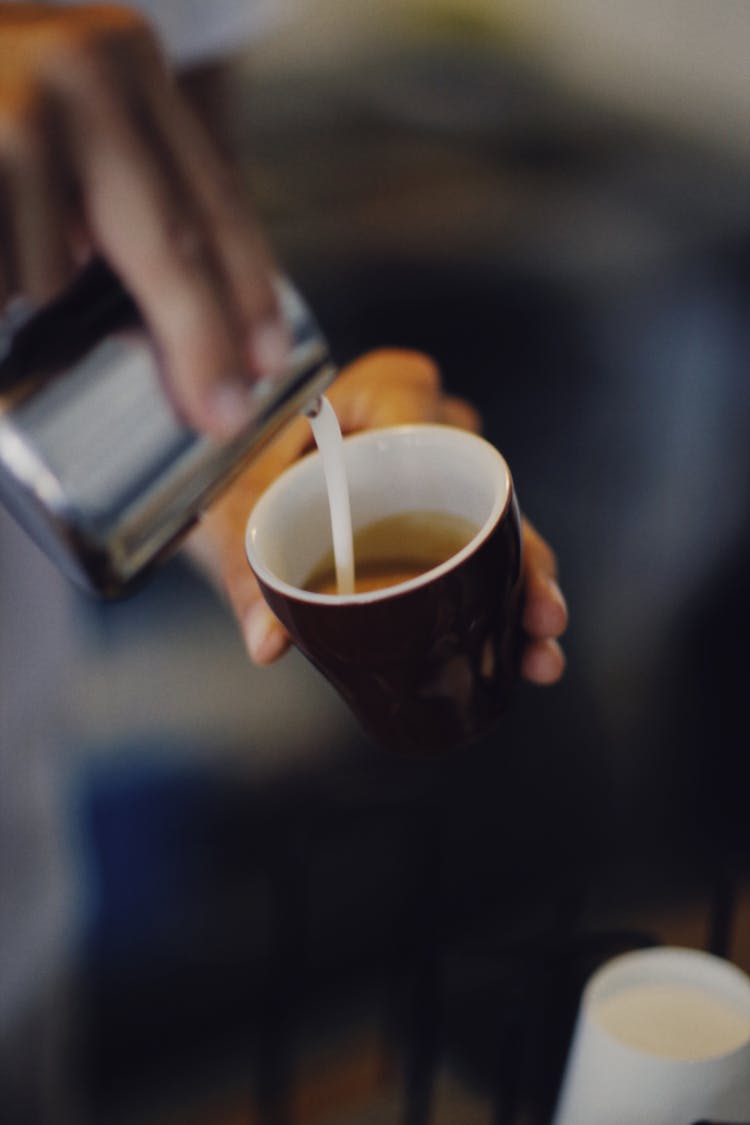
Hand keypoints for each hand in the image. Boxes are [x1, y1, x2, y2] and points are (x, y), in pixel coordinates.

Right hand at [0, 3, 285, 435]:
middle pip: (168, 243)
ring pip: (54, 276)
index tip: (268, 360)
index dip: (250, 291)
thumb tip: (175, 336)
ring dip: (42, 286)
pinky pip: (3, 285)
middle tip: (223, 415)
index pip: (216, 198)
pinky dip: (2, 289)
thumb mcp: (81, 123)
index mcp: (131, 66)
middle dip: (199, 341)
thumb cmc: (3, 95)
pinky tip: (2, 240)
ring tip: (12, 228)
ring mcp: (14, 113)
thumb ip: (142, 205)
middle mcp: (83, 78)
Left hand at [187, 349, 567, 685]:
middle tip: (540, 615)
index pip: (421, 415)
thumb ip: (246, 576)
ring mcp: (440, 479)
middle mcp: (425, 430)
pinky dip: (499, 605)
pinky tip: (521, 653)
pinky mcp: (441, 523)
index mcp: (374, 393)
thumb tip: (269, 642)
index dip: (450, 478)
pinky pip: (480, 557)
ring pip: (495, 531)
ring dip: (523, 591)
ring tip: (540, 650)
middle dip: (522, 558)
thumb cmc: (237, 481)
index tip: (463, 543)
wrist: (234, 493)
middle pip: (484, 487)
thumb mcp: (235, 521)